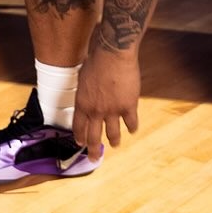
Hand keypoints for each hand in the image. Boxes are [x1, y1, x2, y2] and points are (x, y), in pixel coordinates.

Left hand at [72, 39, 139, 154]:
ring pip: (112, 134)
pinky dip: (132, 127)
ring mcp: (112, 110)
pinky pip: (131, 123)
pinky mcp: (128, 106)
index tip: (81, 144)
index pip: (78, 127)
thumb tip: (87, 98)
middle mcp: (95, 111)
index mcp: (82, 104)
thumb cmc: (96, 60)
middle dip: (93, 150)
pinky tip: (132, 129)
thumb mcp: (83, 78)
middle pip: (93, 137)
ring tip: (115, 145)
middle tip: (94, 158)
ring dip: (113, 141)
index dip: (80, 138)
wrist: (113, 54)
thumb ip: (85, 93)